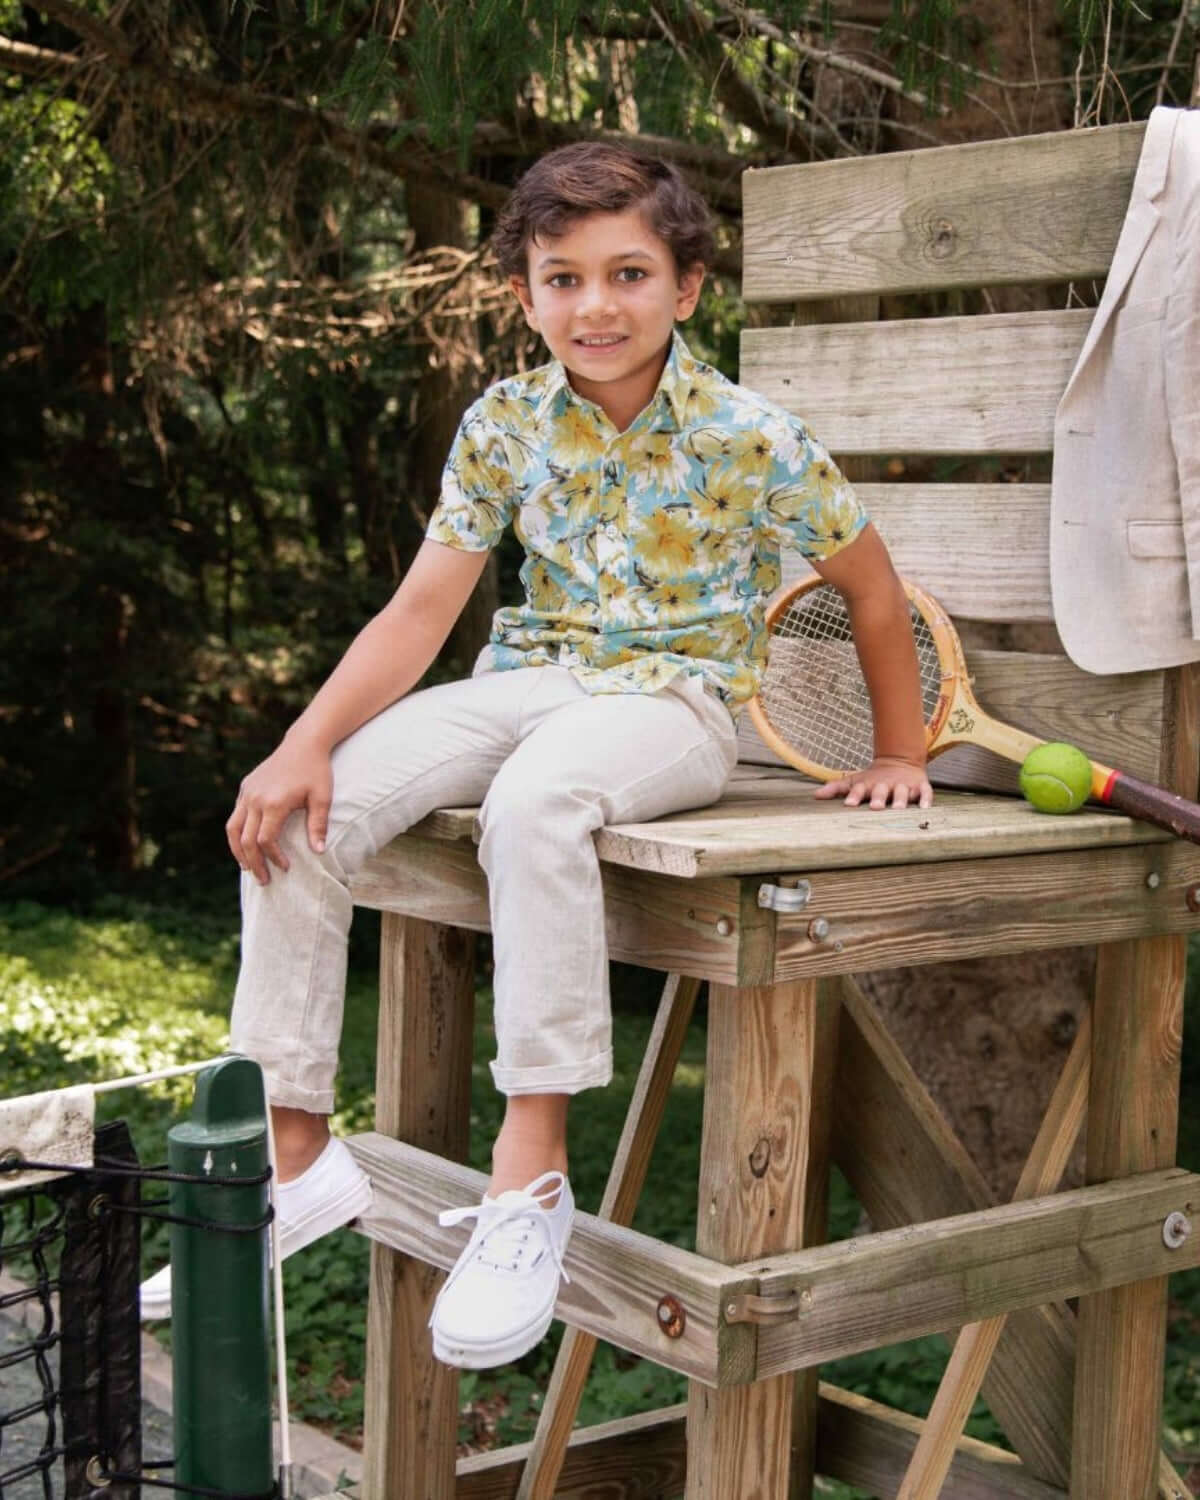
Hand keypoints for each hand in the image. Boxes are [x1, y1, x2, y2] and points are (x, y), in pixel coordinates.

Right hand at [226, 733, 333, 883]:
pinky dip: (238, 834)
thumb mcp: (322, 798)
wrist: (303, 743)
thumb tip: (319, 852)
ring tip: (248, 867)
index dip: (273, 858)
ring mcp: (247, 792)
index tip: (285, 868)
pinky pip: (236, 816)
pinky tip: (247, 844)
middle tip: (263, 880)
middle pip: (245, 840)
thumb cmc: (316, 771)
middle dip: (253, 863)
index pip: (266, 840)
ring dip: (238, 851)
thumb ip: (318, 825)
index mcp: (274, 803)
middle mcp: (255, 798)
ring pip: (233, 829)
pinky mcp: (245, 787)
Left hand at [813, 756, 932, 810]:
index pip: (860, 789)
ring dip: (901, 799)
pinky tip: (925, 808)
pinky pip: (925, 792)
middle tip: (875, 807)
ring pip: (903, 792)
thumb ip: (836, 788)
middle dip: (879, 798)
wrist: (899, 762)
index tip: (849, 804)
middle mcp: (886, 785)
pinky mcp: (920, 786)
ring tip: (899, 808)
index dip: (854, 796)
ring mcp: (904, 785)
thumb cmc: (872, 780)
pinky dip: (925, 799)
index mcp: (869, 785)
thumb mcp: (854, 781)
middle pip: (882, 791)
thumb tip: (815, 796)